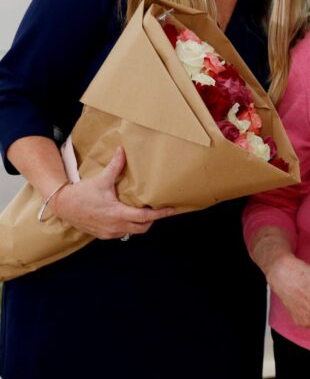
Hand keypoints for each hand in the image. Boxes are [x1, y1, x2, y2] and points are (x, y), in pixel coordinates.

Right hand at [51, 147, 174, 238]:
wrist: (63, 206)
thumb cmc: (82, 193)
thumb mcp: (101, 179)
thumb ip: (115, 166)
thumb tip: (123, 150)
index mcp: (117, 214)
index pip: (144, 217)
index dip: (160, 214)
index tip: (171, 210)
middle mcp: (115, 226)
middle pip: (143, 228)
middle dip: (153, 220)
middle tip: (159, 209)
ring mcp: (109, 233)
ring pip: (133, 232)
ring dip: (141, 224)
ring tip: (146, 212)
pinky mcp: (103, 235)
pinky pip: (122, 233)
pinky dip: (130, 227)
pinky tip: (130, 217)